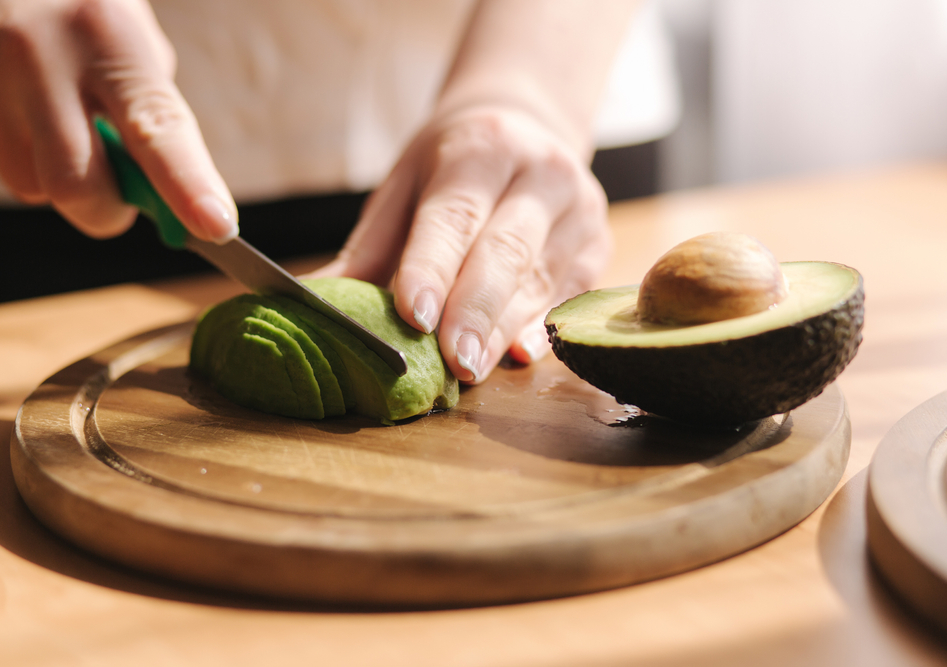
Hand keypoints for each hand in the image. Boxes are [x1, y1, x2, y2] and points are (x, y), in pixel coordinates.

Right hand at [0, 0, 235, 240]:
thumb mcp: (132, 39)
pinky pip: (5, 170)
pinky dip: (30, 163)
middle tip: (121, 198)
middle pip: (76, 184)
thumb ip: (150, 113)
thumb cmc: (86, 10)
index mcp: (106, 35)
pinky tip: (33, 118)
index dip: (189, 187)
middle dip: (107, 211)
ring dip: (62, 182)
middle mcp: (40, 56)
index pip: (155, 130)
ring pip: (33, 186)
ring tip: (66, 128)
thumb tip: (168, 197)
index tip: (218, 227)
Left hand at [311, 104, 612, 382]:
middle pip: (506, 251)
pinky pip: (571, 294)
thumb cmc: (454, 164)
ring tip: (470, 370)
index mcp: (481, 149)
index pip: (455, 214)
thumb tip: (319, 304)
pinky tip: (519, 354)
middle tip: (451, 363)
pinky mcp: (599, 243)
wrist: (528, 126)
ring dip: (503, 330)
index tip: (413, 315)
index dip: (433, 266)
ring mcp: (578, 209)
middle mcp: (539, 173)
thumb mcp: (406, 184)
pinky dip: (542, 327)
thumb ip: (372, 247)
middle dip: (475, 311)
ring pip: (541, 279)